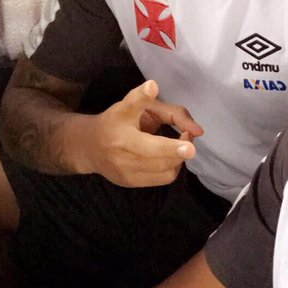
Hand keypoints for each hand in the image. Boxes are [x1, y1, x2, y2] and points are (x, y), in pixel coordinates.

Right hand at [74, 80, 202, 186]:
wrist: (90, 145)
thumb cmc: (117, 121)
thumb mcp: (134, 104)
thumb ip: (163, 108)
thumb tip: (197, 129)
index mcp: (122, 132)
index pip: (149, 142)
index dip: (170, 144)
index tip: (189, 141)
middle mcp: (122, 156)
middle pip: (161, 158)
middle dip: (181, 148)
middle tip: (188, 134)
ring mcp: (126, 173)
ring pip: (166, 169)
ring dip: (179, 156)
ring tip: (178, 144)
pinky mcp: (130, 183)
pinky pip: (163, 178)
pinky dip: (172, 166)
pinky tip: (168, 156)